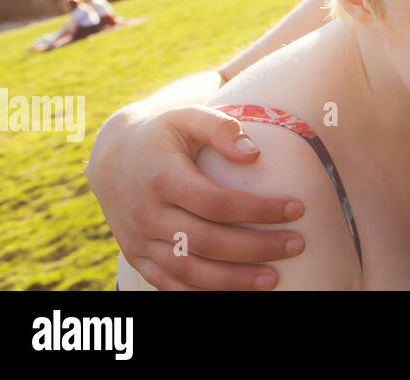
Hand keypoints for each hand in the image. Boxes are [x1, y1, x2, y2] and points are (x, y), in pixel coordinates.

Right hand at [85, 103, 306, 288]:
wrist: (112, 157)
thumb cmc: (163, 133)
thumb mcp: (188, 116)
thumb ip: (221, 128)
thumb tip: (254, 154)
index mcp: (162, 177)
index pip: (216, 203)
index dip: (258, 210)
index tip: (297, 208)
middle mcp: (147, 213)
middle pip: (206, 241)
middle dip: (255, 248)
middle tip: (297, 245)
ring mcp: (139, 239)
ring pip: (187, 270)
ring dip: (232, 280)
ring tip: (272, 279)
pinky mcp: (136, 256)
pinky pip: (167, 284)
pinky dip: (200, 293)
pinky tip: (236, 292)